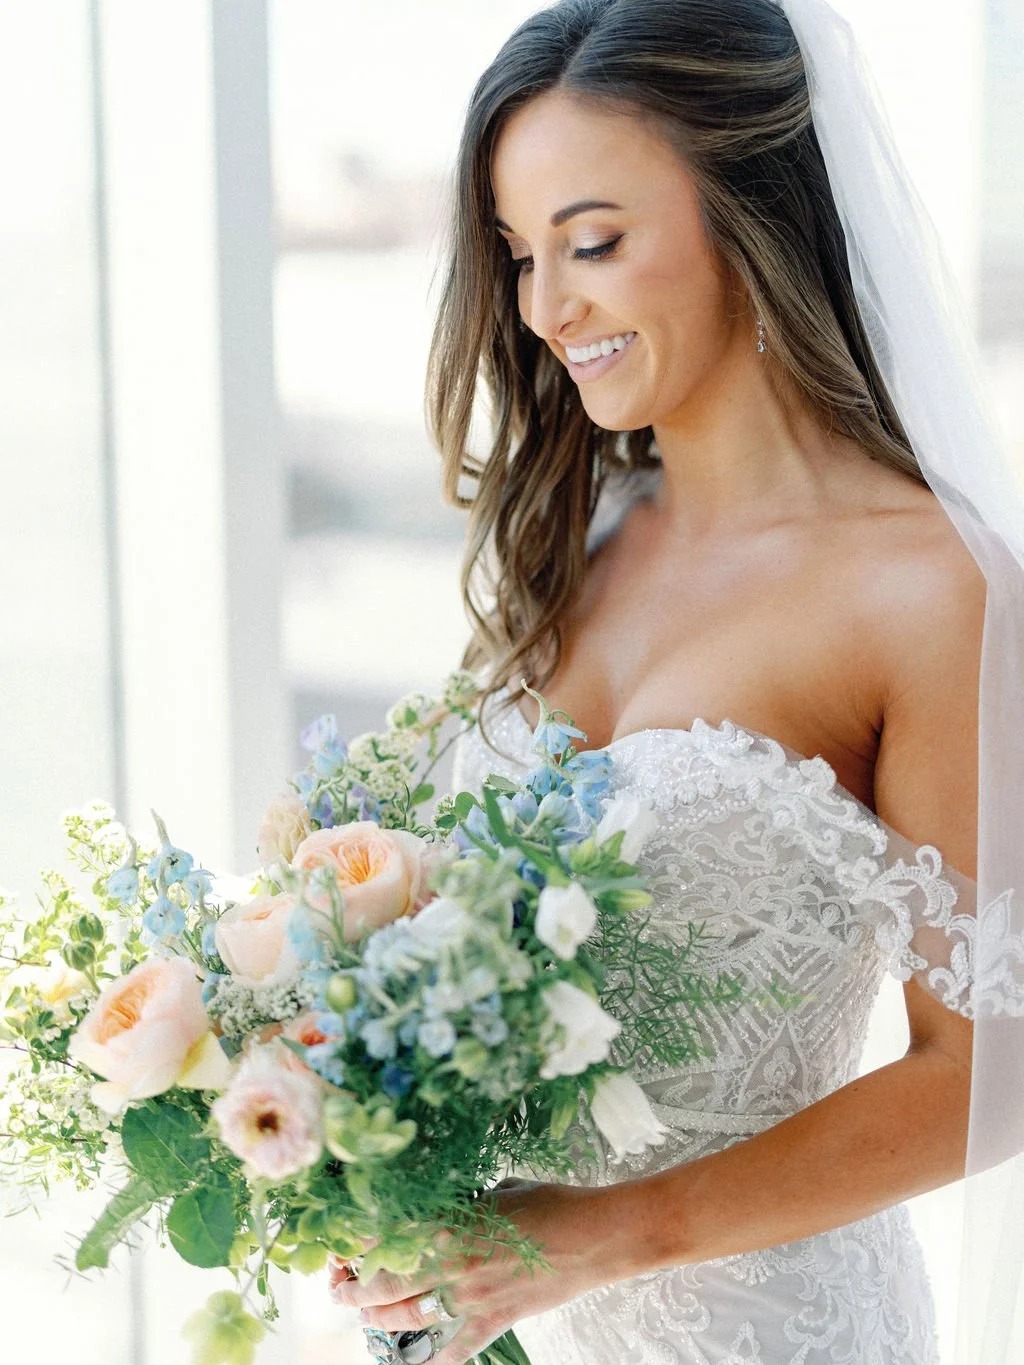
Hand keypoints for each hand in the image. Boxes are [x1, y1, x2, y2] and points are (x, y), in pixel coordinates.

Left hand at [328, 1182, 633, 1363]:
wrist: (595, 1235)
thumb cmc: (551, 1202)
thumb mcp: (499, 1191)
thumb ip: (465, 1206)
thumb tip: (446, 1211)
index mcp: (453, 1222)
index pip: (389, 1236)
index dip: (359, 1241)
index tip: (343, 1241)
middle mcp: (455, 1262)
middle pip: (386, 1284)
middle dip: (354, 1287)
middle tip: (338, 1285)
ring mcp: (473, 1296)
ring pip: (409, 1317)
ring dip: (378, 1318)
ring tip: (363, 1314)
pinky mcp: (495, 1320)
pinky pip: (455, 1351)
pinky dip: (431, 1363)